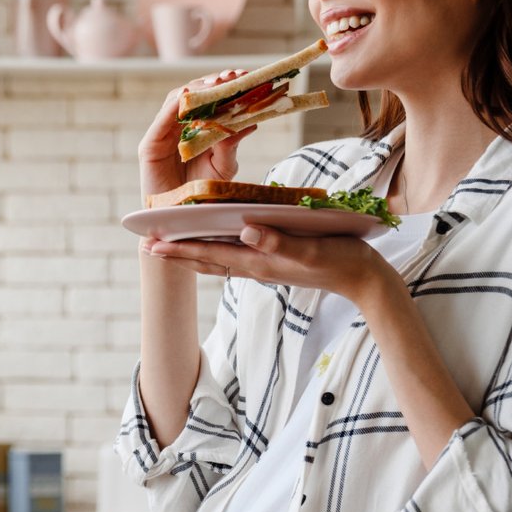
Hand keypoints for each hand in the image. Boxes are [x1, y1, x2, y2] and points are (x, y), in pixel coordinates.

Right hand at [137, 70, 258, 203]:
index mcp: (197, 130)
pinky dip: (173, 107)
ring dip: (195, 90)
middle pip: (194, 97)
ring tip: (215, 84)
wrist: (181, 220)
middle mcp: (179, 129)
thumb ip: (232, 145)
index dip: (225, 87)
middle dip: (212, 83)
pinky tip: (186, 97)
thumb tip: (250, 121)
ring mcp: (162, 135)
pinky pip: (161, 121)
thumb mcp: (224, 168)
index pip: (210, 101)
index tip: (244, 77)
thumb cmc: (201, 195)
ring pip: (176, 102)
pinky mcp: (149, 147)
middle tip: (231, 76)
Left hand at [140, 224, 402, 307]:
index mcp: (259, 261)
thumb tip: (246, 231)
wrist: (365, 280)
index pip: (210, 255)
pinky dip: (216, 251)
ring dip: (191, 254)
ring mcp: (264, 266)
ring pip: (218, 260)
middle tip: (146, 245)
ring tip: (168, 246)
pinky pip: (235, 258)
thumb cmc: (341, 260)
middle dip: (176, 254)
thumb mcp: (311, 248)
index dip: (179, 250)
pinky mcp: (274, 262)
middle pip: (206, 261)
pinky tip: (212, 243)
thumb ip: (279, 241)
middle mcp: (255, 266)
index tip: (151, 244)